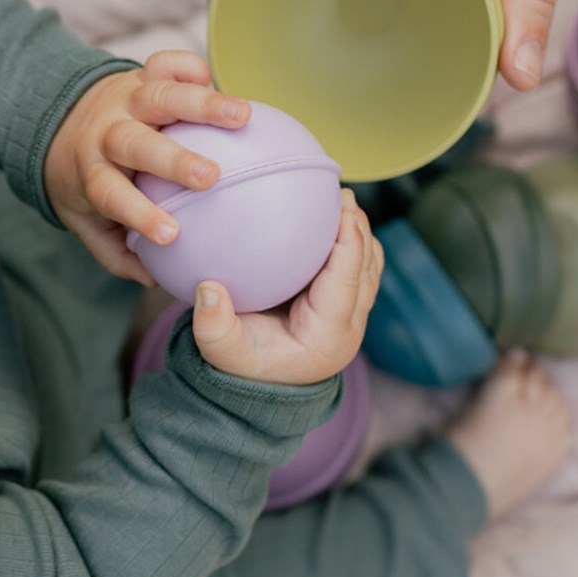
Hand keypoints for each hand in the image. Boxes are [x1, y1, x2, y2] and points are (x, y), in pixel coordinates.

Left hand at [45, 50, 249, 283]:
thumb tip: (154, 279)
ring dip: (202, 104)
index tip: (172, 234)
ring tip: (243, 115)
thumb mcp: (84, 221)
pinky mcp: (144, 74)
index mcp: (93, 173)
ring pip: (160, 95)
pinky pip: (168, 64)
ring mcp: (127, 99)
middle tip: (210, 176)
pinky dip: (191, 68)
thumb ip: (115, 253)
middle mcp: (108, 132)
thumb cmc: (85, 180)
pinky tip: (216, 80)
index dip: (140, 213)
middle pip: (136, 142)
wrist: (57, 117)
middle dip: (173, 158)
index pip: (112, 195)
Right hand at [191, 190, 381, 383]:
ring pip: (369, 266)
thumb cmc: (244, 366)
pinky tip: (328, 218)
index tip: (344, 208)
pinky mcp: (346, 305)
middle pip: (367, 268)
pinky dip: (351, 241)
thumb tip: (208, 289)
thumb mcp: (222, 352)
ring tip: (339, 200)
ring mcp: (352, 316)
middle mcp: (349, 325)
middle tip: (341, 192)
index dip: (350, 242)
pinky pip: (359, 267)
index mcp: (328, 335)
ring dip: (359, 232)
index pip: (348, 282)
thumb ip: (213, 326)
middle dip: (359, 228)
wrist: (261, 383)